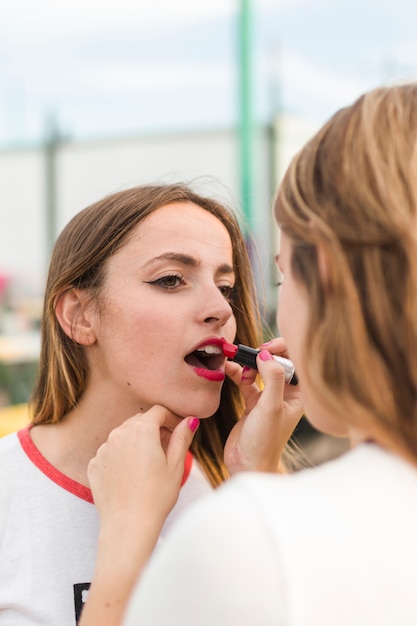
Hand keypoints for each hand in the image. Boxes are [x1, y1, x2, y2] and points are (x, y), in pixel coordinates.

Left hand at [88, 406, 198, 536]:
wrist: (128, 526)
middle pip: (139, 421)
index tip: (178, 429)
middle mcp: (119, 434)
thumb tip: (189, 420)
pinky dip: (121, 457)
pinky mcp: (94, 464)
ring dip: (136, 442)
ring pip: (123, 436)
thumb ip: (182, 437)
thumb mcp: (176, 465)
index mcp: (142, 430)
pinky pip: (110, 452)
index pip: (158, 411)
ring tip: (148, 465)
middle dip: (154, 429)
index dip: (171, 418)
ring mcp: (103, 449)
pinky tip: (131, 475)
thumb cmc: (156, 497)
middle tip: (166, 448)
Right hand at [224, 338, 302, 474]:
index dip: (283, 349)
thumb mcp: (270, 407)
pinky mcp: (253, 403)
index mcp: (299, 395)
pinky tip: (229, 369)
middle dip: (263, 353)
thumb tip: (266, 353)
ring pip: (260, 370)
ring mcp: (269, 398)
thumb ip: (271, 378)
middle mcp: (286, 394)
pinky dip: (238, 373)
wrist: (247, 466)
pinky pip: (246, 381)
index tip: (265, 347)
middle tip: (250, 351)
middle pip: (278, 362)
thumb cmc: (264, 442)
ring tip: (237, 363)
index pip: (296, 362)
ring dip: (248, 363)